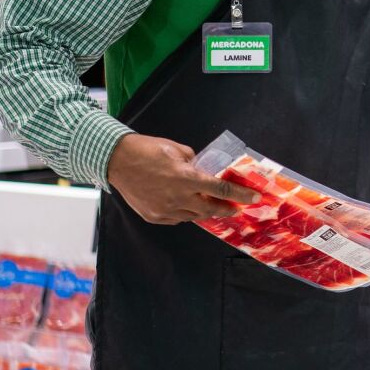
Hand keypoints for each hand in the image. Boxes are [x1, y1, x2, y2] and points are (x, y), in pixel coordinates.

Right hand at [106, 133, 259, 224]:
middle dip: (226, 208)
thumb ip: (194, 163)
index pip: (221, 190)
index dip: (241, 196)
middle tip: (234, 207)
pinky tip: (186, 205)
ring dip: (204, 211)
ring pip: (194, 217)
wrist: (115, 160)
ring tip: (210, 204)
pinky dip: (185, 213)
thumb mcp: (178, 150)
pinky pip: (177, 219)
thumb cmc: (147, 150)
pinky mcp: (154, 216)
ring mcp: (165, 210)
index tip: (254, 198)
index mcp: (187, 178)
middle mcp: (178, 198)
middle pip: (211, 209)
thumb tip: (203, 171)